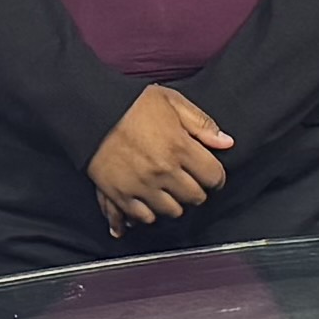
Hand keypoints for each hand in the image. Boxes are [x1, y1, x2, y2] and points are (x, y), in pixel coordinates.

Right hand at [89, 85, 236, 232]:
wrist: (91, 112)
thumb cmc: (132, 104)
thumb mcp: (172, 102)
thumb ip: (202, 124)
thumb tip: (227, 143)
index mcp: (180, 147)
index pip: (214, 177)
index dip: (216, 177)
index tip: (211, 175)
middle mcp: (163, 171)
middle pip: (195, 197)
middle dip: (197, 190)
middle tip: (189, 181)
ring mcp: (141, 186)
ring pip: (172, 211)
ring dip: (175, 203)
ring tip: (169, 191)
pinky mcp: (120, 194)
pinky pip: (143, 217)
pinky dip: (149, 213)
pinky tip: (150, 203)